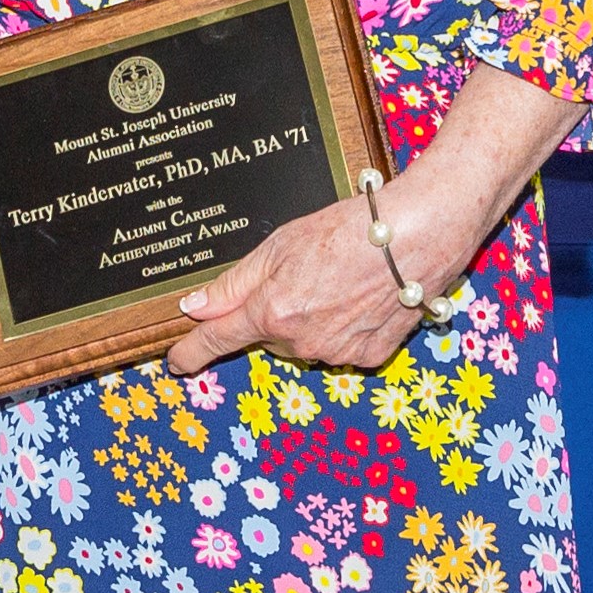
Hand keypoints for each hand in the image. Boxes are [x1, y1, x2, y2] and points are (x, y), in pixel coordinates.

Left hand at [161, 171, 492, 376]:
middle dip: (274, 312)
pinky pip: (341, 347)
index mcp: (272, 312)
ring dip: (311, 319)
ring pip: (305, 342)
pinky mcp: (371, 357)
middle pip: (268, 335)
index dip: (191, 352)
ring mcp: (338, 353)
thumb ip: (233, 284)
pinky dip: (345, 327)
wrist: (418, 234)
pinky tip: (361, 297)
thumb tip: (195, 309)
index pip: (219, 338)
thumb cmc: (350, 229)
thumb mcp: (279, 245)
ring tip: (340, 279)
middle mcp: (302, 341)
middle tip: (303, 275)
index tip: (175, 363)